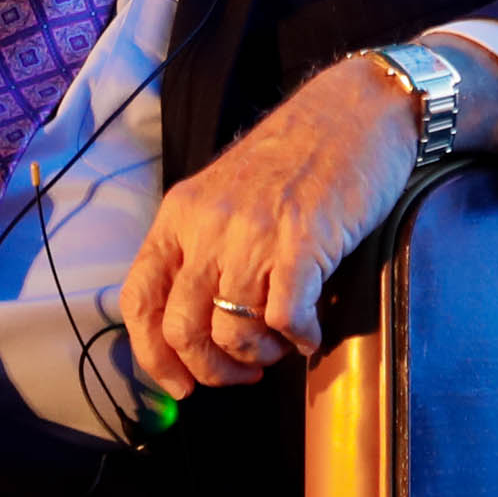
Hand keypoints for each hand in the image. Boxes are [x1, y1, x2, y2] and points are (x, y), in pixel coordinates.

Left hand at [118, 42, 497, 396]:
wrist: (358, 111)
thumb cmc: (299, 155)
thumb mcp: (227, 194)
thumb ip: (206, 247)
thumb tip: (201, 326)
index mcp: (179, 214)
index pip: (139, 300)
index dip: (153, 356)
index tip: (181, 385)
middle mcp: (207, 225)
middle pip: (182, 328)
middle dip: (212, 369)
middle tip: (243, 372)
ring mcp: (253, 234)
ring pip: (232, 330)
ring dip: (259, 354)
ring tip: (281, 344)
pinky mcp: (302, 241)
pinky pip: (285, 317)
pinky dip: (298, 337)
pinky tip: (312, 330)